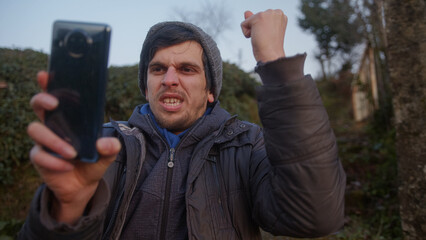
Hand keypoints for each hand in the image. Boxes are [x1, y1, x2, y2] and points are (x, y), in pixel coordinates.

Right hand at [27, 71, 120, 224]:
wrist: (83, 185)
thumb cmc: (93, 161)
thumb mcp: (107, 154)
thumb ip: (110, 148)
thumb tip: (108, 143)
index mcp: (68, 117)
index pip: (56, 95)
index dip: (48, 83)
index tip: (46, 74)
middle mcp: (52, 125)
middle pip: (38, 105)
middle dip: (43, 100)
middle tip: (55, 103)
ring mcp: (43, 141)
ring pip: (36, 130)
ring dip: (54, 140)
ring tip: (72, 152)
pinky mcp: (40, 158)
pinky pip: (40, 156)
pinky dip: (55, 161)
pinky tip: (68, 166)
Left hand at [241, 9, 286, 62]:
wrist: (272, 55)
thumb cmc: (269, 47)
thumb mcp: (264, 31)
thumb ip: (256, 19)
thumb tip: (246, 12)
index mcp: (280, 16)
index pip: (262, 19)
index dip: (263, 30)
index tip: (269, 37)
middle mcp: (276, 12)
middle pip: (255, 18)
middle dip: (257, 29)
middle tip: (266, 38)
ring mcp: (268, 14)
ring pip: (249, 21)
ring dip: (252, 31)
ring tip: (262, 37)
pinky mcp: (259, 17)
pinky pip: (243, 24)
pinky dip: (246, 33)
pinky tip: (257, 37)